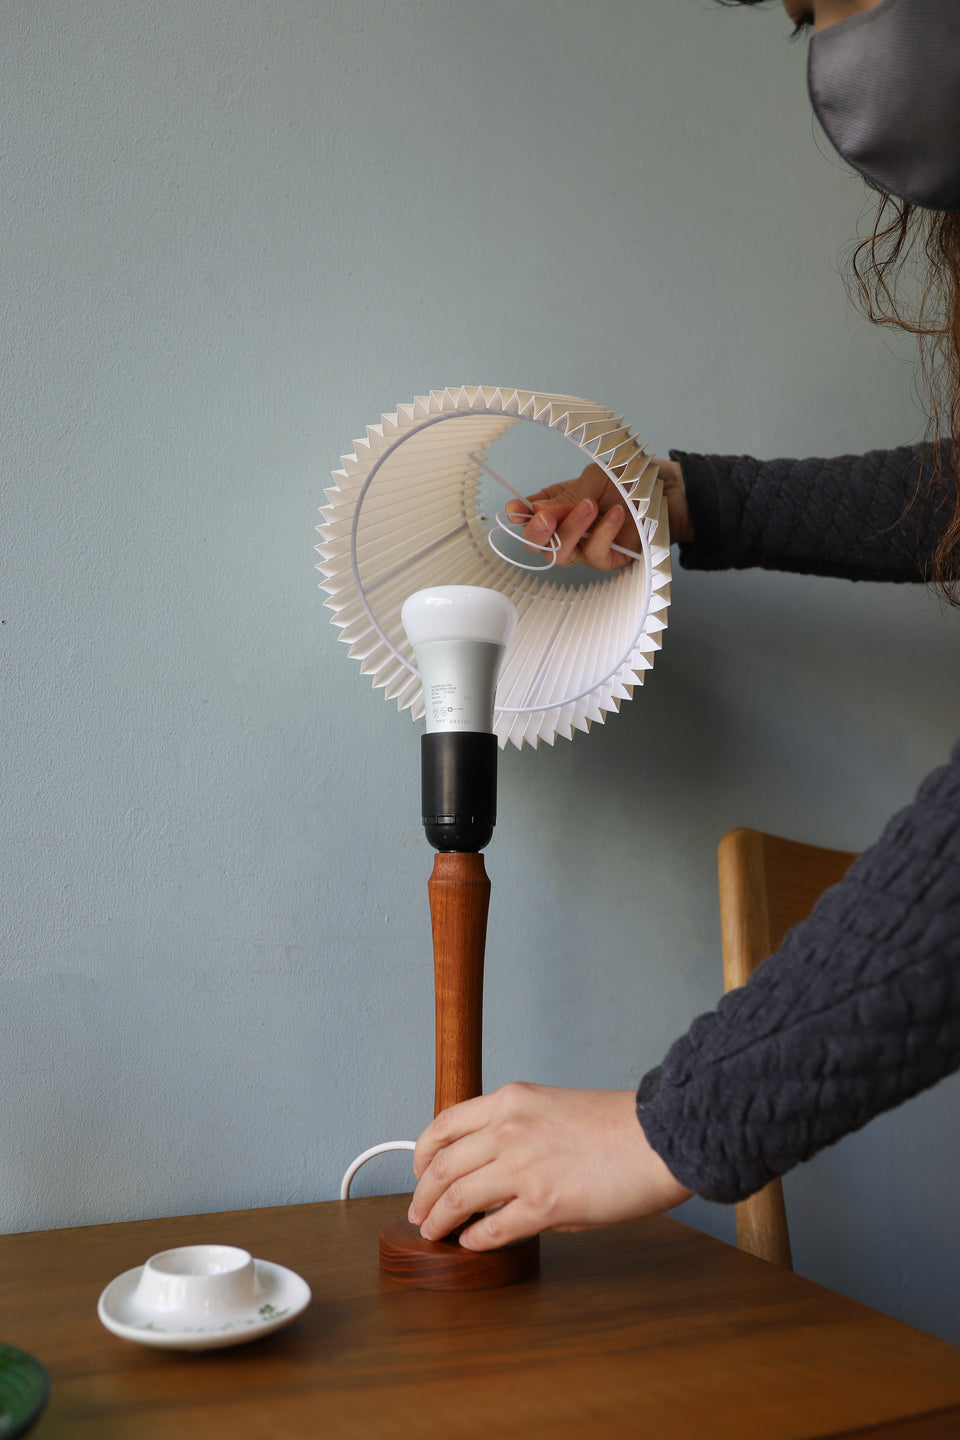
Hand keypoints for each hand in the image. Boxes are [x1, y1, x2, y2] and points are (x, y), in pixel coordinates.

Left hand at [408, 1082, 690, 1250]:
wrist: (660, 1137)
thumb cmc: (618, 1126)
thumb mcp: (553, 1110)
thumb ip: (516, 1136)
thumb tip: (493, 1178)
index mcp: (510, 1101)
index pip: (444, 1126)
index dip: (423, 1153)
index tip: (419, 1170)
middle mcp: (507, 1130)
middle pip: (441, 1167)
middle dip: (424, 1194)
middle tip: (419, 1211)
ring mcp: (522, 1168)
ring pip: (457, 1199)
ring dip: (440, 1220)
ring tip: (435, 1232)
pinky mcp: (543, 1205)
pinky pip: (492, 1230)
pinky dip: (476, 1240)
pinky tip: (473, 1243)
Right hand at [504, 458, 690, 570]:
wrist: (672, 489)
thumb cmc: (633, 478)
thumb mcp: (595, 478)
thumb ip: (565, 498)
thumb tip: (533, 511)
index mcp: (559, 505)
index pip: (529, 516)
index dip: (518, 515)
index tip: (514, 508)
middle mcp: (570, 529)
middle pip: (539, 545)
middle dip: (536, 533)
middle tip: (544, 518)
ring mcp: (588, 547)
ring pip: (562, 555)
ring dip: (571, 530)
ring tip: (590, 505)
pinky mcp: (611, 560)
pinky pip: (595, 556)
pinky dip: (602, 534)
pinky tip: (616, 515)